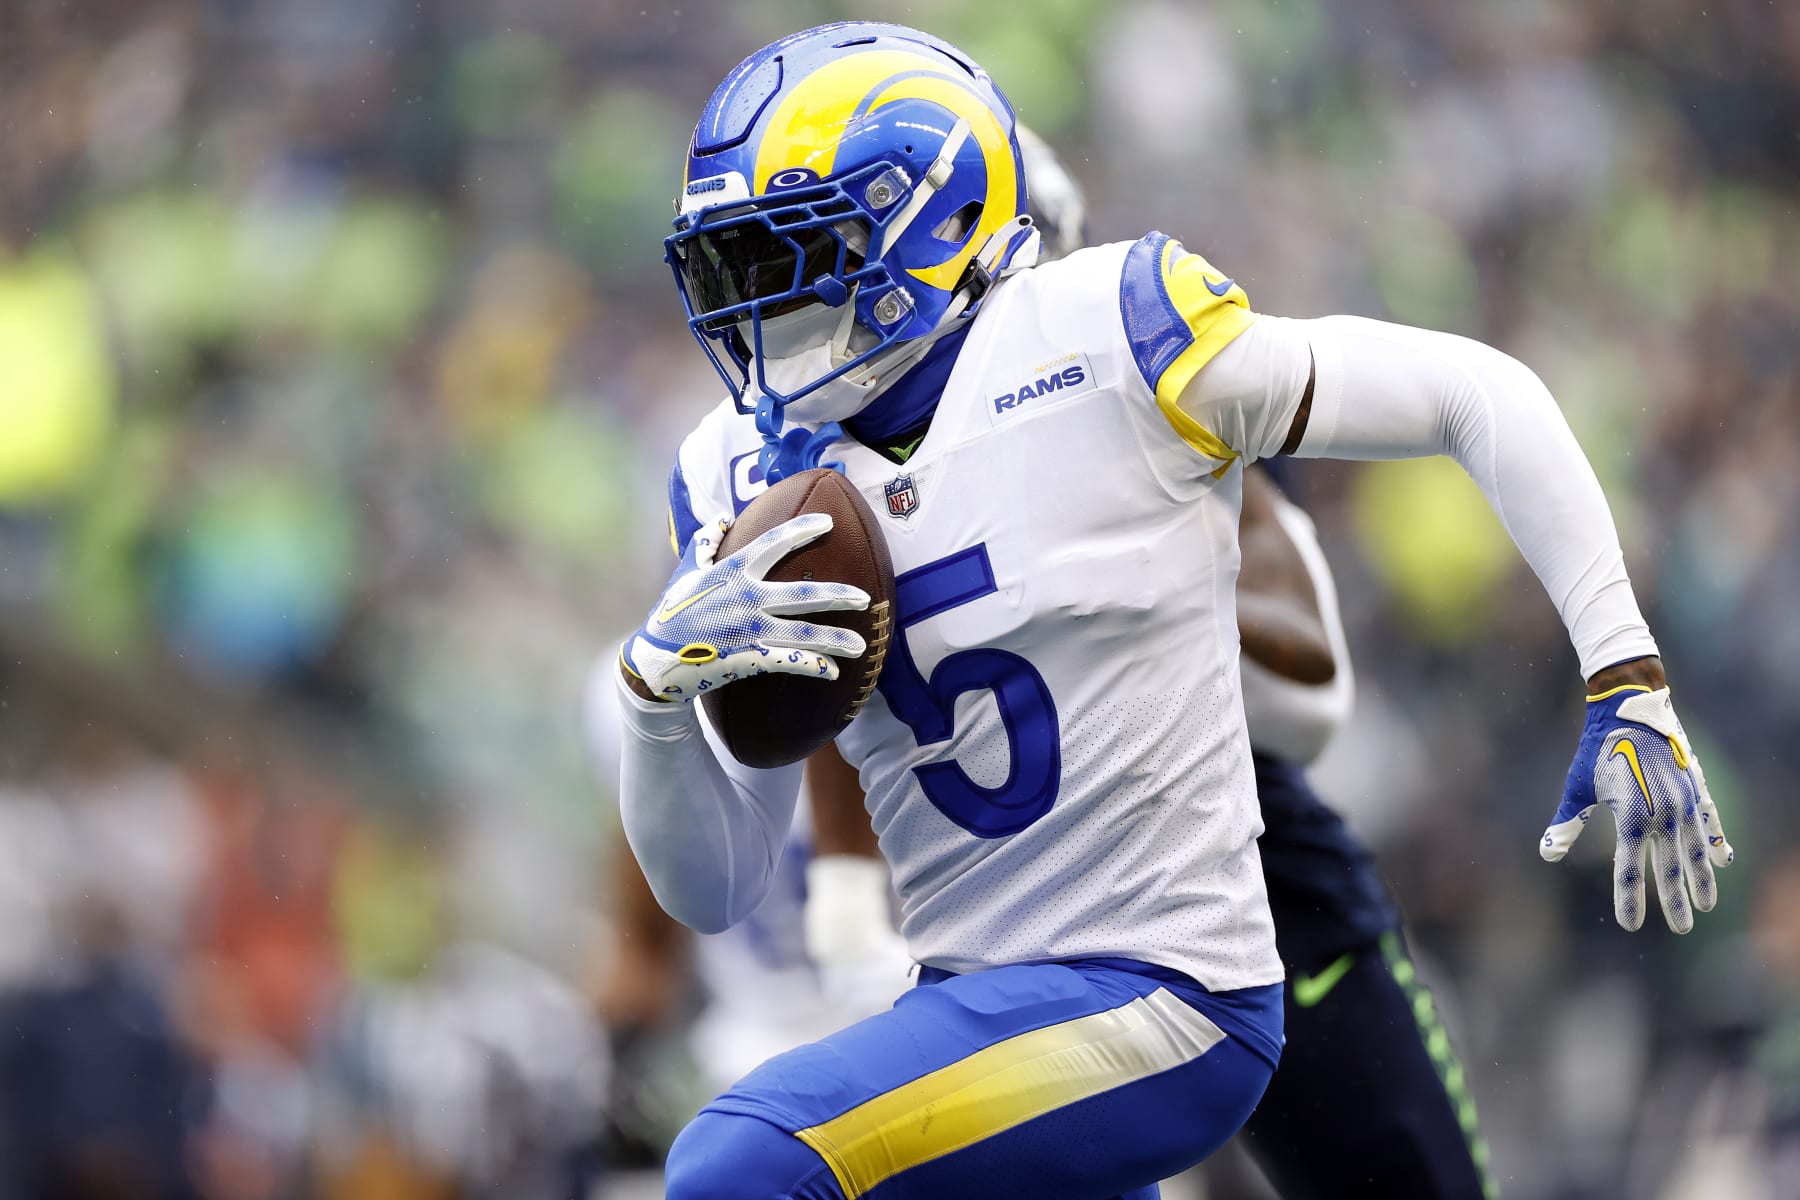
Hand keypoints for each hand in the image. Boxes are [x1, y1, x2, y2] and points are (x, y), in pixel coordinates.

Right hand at [620, 513, 868, 701]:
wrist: (654, 661)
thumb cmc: (670, 614)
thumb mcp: (685, 572)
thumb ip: (706, 543)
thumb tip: (724, 519)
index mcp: (732, 572)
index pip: (773, 543)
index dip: (802, 529)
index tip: (827, 523)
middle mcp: (747, 597)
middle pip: (804, 593)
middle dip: (838, 595)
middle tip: (864, 598)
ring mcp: (750, 629)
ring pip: (804, 632)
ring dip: (836, 639)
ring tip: (860, 646)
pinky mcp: (748, 658)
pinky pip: (789, 662)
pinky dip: (813, 666)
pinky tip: (832, 672)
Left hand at [1540, 682, 1733, 932]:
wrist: (1631, 708)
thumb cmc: (1598, 748)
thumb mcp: (1577, 785)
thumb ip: (1565, 822)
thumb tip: (1547, 855)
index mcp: (1630, 818)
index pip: (1628, 871)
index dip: (1629, 900)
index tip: (1631, 925)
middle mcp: (1662, 814)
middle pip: (1670, 868)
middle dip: (1675, 901)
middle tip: (1682, 929)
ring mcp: (1684, 802)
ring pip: (1696, 850)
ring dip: (1701, 879)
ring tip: (1706, 905)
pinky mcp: (1696, 788)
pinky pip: (1709, 823)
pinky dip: (1716, 842)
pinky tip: (1723, 860)